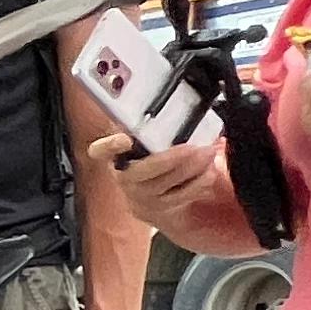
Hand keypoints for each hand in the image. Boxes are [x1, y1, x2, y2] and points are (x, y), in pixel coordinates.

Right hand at [80, 129, 253, 252]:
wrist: (147, 200)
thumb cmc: (145, 162)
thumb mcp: (138, 142)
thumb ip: (143, 127)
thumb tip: (158, 102)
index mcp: (114, 157)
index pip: (101, 151)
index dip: (111, 146)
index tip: (125, 139)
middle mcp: (125, 178)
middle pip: (144, 171)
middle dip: (171, 159)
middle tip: (193, 146)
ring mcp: (143, 196)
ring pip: (168, 183)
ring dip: (192, 167)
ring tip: (208, 152)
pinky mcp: (162, 208)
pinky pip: (183, 195)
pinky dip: (199, 182)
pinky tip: (208, 170)